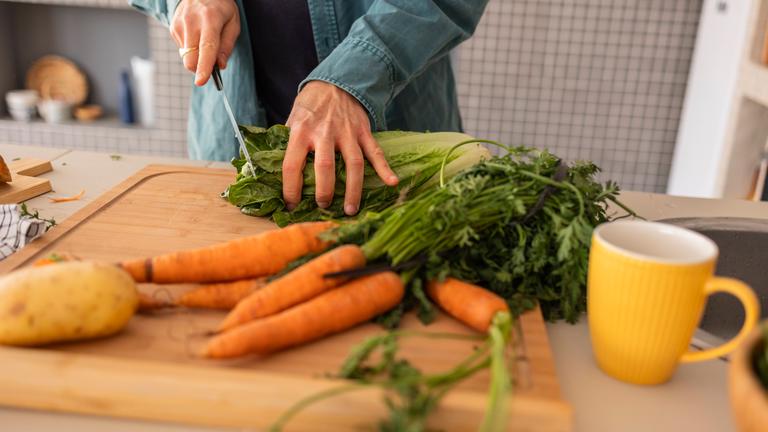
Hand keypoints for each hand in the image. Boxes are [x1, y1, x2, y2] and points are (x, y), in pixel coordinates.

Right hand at [170, 0, 239, 85]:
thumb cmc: (221, 8)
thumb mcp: (233, 24)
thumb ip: (227, 46)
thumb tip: (220, 66)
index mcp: (210, 19)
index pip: (206, 47)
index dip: (204, 67)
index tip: (201, 81)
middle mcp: (191, 22)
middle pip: (191, 59)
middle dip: (200, 68)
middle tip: (212, 62)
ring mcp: (179, 25)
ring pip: (186, 57)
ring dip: (197, 57)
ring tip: (205, 40)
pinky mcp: (173, 28)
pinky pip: (183, 50)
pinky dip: (191, 49)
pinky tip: (196, 35)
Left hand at [284, 81, 398, 215]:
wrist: (336, 82)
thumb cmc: (311, 105)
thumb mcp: (293, 118)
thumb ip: (288, 142)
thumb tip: (276, 172)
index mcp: (301, 131)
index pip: (292, 165)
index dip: (290, 189)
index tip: (291, 204)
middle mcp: (324, 133)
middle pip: (325, 167)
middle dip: (325, 192)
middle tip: (324, 207)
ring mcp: (347, 132)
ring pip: (353, 164)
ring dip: (353, 190)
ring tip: (351, 210)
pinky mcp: (364, 132)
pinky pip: (375, 152)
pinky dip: (385, 168)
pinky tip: (392, 182)